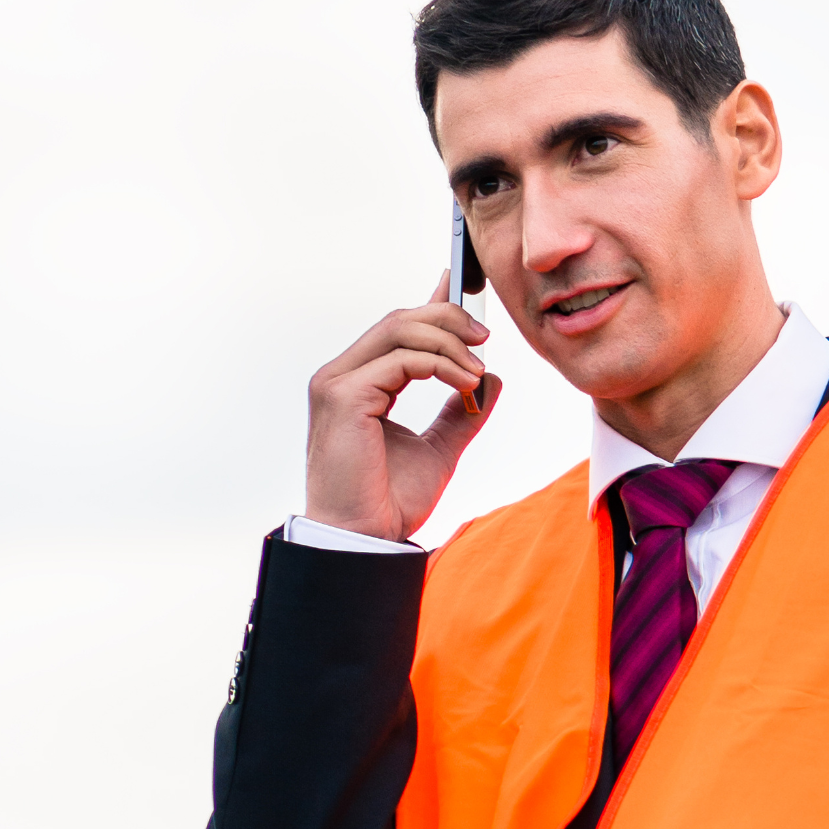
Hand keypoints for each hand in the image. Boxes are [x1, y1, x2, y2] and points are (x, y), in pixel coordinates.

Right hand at [305, 275, 497, 543]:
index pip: (397, 329)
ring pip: (399, 330)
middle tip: (486, 337)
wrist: (366, 541)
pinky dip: (440, 365)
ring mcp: (337, 384)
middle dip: (448, 318)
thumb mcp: (439, 449)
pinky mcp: (343, 396)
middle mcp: (341, 377)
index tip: (467, 286)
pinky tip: (465, 382)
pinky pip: (401, 360)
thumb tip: (491, 378)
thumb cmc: (388, 505)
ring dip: (448, 341)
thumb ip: (461, 412)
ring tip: (477, 368)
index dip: (432, 303)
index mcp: (357, 385)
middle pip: (399, 320)